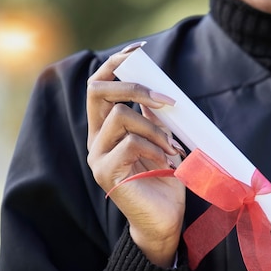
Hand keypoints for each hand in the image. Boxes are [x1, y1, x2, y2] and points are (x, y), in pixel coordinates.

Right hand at [86, 43, 185, 266]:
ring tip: (174, 149)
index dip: (116, 63)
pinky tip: (168, 164)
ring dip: (156, 128)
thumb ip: (151, 118)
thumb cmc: (166, 181)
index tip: (139, 49)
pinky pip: (130, 143)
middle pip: (98, 90)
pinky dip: (156, 148)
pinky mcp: (106, 172)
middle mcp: (96, 139)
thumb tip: (155, 89)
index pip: (100, 85)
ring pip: (121, 116)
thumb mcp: (161, 141)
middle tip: (168, 101)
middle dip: (135, 86)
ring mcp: (98, 156)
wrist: (166, 221)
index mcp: (107, 129)